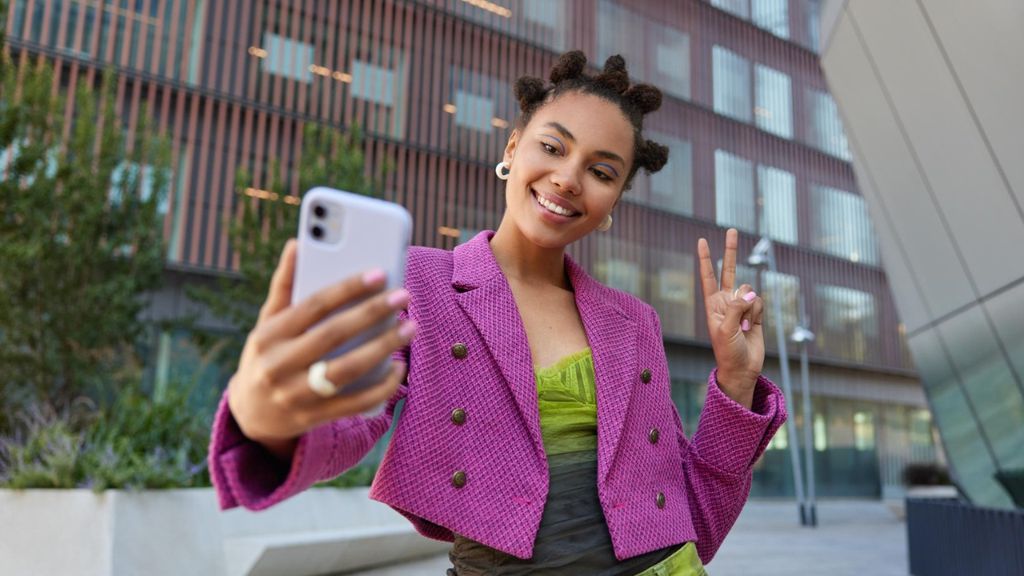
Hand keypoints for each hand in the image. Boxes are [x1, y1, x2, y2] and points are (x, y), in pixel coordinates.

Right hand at [226, 239, 415, 458]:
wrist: (250, 414)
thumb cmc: (267, 355)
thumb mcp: (267, 322)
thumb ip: (285, 285)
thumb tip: (298, 243)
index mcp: (268, 335)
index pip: (313, 305)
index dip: (347, 288)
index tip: (379, 273)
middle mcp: (278, 366)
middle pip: (333, 335)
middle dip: (372, 313)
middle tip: (403, 296)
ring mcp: (295, 395)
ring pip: (346, 371)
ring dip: (383, 348)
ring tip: (409, 328)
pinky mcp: (314, 417)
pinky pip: (354, 404)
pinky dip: (381, 387)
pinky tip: (399, 368)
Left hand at [697, 228, 764, 408]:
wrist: (742, 368)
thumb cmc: (727, 350)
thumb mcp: (725, 328)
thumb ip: (735, 306)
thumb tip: (749, 292)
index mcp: (712, 304)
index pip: (707, 276)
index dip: (705, 259)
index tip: (701, 241)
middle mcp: (726, 301)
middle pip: (728, 270)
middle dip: (730, 250)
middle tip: (731, 229)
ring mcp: (741, 305)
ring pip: (749, 290)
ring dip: (748, 307)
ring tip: (743, 326)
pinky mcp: (756, 312)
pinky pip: (759, 301)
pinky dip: (757, 312)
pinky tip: (752, 326)